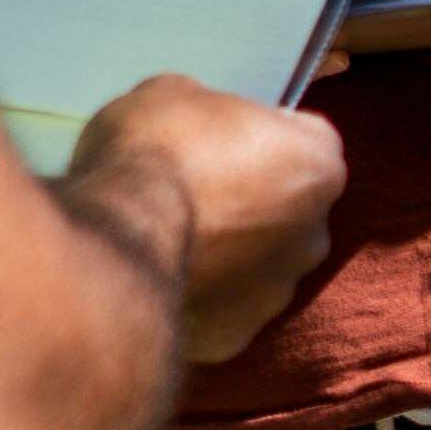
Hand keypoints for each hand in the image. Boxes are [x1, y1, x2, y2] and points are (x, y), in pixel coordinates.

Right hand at [64, 76, 346, 364]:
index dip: (264, 132)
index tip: (224, 135)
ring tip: (172, 240)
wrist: (114, 236)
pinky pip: (221, 307)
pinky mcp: (236, 336)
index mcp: (316, 164)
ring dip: (230, 253)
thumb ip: (210, 116)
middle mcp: (315, 234)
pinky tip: (160, 277)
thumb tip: (204, 133)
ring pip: (259, 265)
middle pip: (289, 209)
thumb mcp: (174, 93)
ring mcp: (277, 293)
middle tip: (197, 191)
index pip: (306, 137)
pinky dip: (200, 295)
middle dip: (253, 201)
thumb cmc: (155, 148)